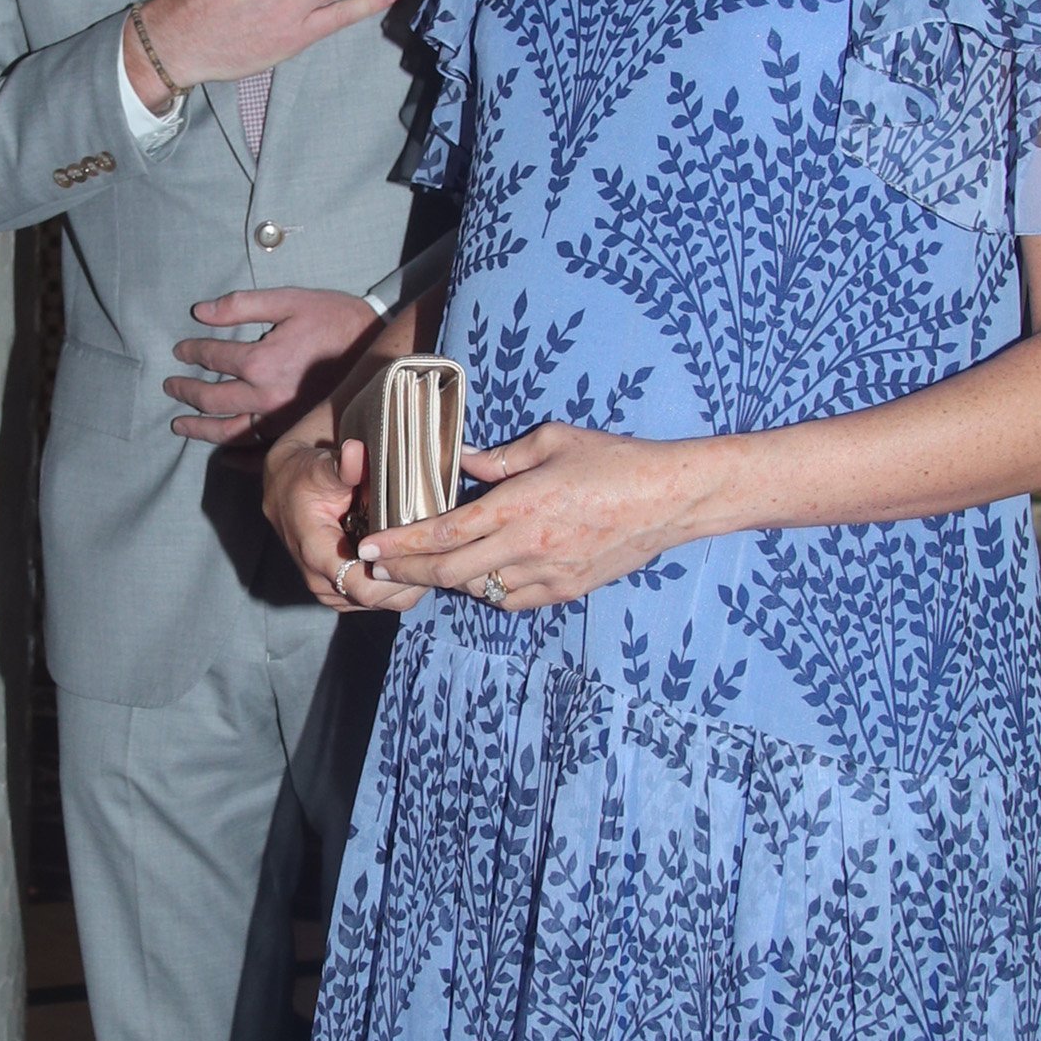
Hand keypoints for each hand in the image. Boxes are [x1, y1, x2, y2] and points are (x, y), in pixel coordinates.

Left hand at [166, 288, 382, 444]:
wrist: (378, 348)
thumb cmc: (335, 319)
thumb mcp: (290, 301)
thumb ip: (242, 305)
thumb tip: (200, 312)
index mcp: (262, 361)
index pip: (213, 357)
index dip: (191, 351)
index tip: (180, 350)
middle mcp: (266, 396)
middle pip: (212, 399)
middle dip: (186, 391)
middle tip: (170, 387)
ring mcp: (280, 419)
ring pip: (229, 432)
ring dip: (200, 429)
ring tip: (180, 425)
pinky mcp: (295, 432)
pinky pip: (260, 452)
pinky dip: (237, 458)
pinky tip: (222, 457)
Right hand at [265, 428, 424, 609]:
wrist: (285, 487)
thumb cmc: (305, 476)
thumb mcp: (322, 466)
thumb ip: (343, 465)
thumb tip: (355, 452)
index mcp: (316, 554)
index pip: (364, 586)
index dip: (400, 574)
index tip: (425, 551)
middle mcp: (321, 581)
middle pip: (380, 599)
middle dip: (412, 579)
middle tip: (440, 552)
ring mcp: (332, 591)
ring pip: (383, 603)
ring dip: (409, 583)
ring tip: (431, 555)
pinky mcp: (341, 592)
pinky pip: (379, 599)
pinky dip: (400, 584)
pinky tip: (415, 561)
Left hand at [359, 423, 729, 608]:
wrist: (670, 498)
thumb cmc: (614, 461)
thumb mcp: (552, 441)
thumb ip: (500, 456)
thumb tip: (462, 460)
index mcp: (518, 505)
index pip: (443, 533)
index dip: (400, 544)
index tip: (370, 546)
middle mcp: (527, 545)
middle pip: (449, 573)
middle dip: (407, 571)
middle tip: (379, 566)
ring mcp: (547, 574)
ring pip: (478, 590)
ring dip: (447, 581)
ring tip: (423, 567)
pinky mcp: (565, 590)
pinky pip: (512, 600)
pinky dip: (487, 591)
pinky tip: (479, 576)